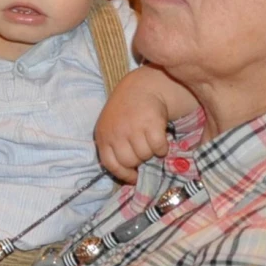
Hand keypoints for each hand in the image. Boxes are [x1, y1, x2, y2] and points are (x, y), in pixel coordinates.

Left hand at [95, 65, 195, 184]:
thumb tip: (128, 174)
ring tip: (150, 141)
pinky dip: (163, 148)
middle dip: (139, 161)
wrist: (141, 89)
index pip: (110, 164)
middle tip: (144, 151)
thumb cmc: (125, 113)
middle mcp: (116, 133)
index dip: (123, 174)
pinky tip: (160, 139)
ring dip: (151, 153)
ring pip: (145, 155)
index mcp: (103, 136)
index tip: (134, 177)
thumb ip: (114, 147)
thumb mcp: (111, 128)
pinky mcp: (151, 124)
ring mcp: (133, 128)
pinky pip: (159, 148)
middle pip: (130, 162)